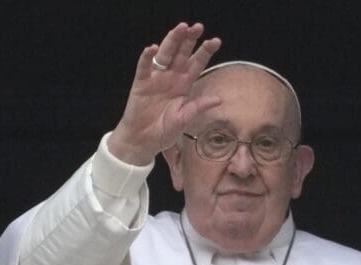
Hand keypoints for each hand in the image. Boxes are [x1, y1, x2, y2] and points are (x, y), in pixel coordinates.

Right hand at [107, 22, 221, 164]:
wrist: (143, 141)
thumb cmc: (164, 131)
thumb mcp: (184, 119)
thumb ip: (198, 107)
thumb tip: (218, 99)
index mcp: (184, 84)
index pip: (197, 64)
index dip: (205, 52)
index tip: (216, 40)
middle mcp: (171, 77)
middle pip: (182, 54)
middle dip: (189, 40)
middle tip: (198, 27)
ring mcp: (156, 79)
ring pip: (165, 55)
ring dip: (172, 41)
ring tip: (180, 28)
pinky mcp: (141, 83)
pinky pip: (144, 67)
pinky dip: (147, 57)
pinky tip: (152, 48)